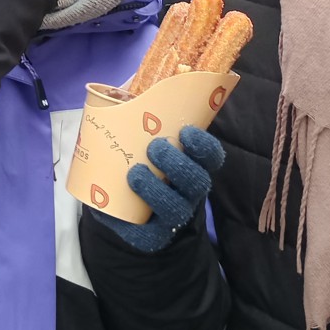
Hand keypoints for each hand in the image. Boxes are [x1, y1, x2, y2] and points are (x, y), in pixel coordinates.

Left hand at [93, 127, 225, 252]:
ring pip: (177, 208)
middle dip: (178, 164)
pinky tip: (125, 199)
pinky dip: (136, 218)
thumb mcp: (139, 140)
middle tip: (155, 147)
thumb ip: (139, 117)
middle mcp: (188, 193)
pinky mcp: (151, 236)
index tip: (186, 132)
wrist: (118, 206)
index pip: (211, 156)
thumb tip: (124, 92)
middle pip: (198, 182)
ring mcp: (172, 217)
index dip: (204, 146)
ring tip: (135, 173)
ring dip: (157, 189)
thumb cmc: (134, 162)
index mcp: (192, 166)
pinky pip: (150, 232)